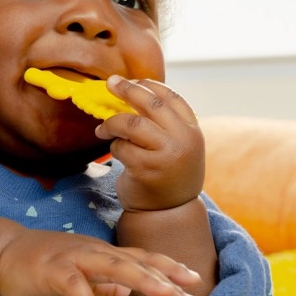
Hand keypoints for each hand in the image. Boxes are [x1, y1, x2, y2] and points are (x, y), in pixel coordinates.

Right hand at [0, 227, 201, 295]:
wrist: (2, 255)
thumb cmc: (44, 267)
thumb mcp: (80, 277)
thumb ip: (104, 284)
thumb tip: (127, 293)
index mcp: (104, 256)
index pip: (143, 260)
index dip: (170, 268)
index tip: (196, 282)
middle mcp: (94, 252)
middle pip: (137, 263)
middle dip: (166, 280)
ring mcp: (73, 258)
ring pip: (113, 266)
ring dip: (142, 280)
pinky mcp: (51, 270)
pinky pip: (72, 286)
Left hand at [95, 77, 203, 212]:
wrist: (168, 213)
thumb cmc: (168, 176)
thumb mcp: (178, 147)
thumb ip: (165, 124)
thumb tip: (132, 91)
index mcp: (193, 132)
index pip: (172, 98)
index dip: (150, 86)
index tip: (132, 81)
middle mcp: (183, 141)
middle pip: (151, 104)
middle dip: (127, 90)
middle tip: (109, 84)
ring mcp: (166, 155)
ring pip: (132, 123)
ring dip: (113, 123)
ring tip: (103, 128)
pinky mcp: (146, 169)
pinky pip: (122, 147)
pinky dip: (115, 148)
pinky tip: (116, 153)